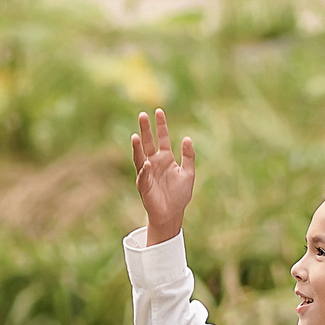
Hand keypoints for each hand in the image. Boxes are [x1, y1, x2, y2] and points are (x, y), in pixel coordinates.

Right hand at [129, 108, 194, 244]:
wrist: (172, 214)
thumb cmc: (179, 195)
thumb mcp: (188, 173)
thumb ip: (189, 156)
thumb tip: (187, 138)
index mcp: (165, 158)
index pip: (162, 138)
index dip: (161, 125)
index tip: (159, 111)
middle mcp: (154, 162)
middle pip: (148, 143)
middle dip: (145, 130)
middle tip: (142, 115)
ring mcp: (147, 173)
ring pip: (140, 157)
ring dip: (138, 147)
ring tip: (136, 136)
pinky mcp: (144, 186)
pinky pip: (143, 176)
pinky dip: (145, 170)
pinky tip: (147, 163)